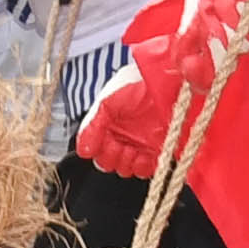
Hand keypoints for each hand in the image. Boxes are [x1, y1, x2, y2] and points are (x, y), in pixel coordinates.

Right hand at [80, 46, 176, 177]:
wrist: (165, 79)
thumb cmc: (135, 84)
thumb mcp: (106, 102)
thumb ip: (91, 126)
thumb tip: (83, 150)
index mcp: (107, 126)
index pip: (96, 150)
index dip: (98, 152)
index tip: (102, 145)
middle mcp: (122, 136)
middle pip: (110, 162)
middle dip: (112, 159)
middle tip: (117, 147)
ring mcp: (140, 143)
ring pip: (126, 168)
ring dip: (126, 164)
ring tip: (131, 151)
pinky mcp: (157, 148)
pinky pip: (147, 168)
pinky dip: (142, 167)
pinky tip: (142, 156)